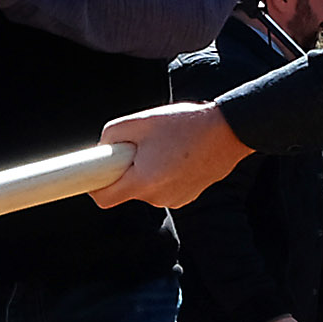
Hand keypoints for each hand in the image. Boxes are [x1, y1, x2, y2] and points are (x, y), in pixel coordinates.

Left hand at [96, 100, 250, 211]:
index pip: (104, 200)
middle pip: (126, 191)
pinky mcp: (188, 197)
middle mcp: (157, 197)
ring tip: (165, 147)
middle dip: (126, 171)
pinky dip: (164, 175)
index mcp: (143, 181)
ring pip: (146, 189)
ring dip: (146, 172)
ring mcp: (175, 200)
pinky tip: (178, 155)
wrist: (229, 131)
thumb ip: (111, 135)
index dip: (94, 186)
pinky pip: (163, 188)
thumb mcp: (140, 121)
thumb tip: (101, 149)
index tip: (92, 175)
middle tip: (140, 146)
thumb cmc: (185, 123)